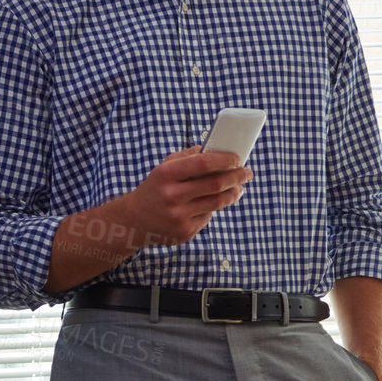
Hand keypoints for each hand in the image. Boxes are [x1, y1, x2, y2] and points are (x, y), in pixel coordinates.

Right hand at [113, 147, 250, 246]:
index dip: (224, 160)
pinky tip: (214, 202)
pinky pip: (208, 217)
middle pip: (215, 184)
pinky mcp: (185, 232)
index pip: (203, 163)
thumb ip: (187, 157)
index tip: (238, 158)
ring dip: (233, 193)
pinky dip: (214, 208)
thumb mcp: (164, 168)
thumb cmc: (155, 189)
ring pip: (217, 203)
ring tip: (239, 188)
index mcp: (166, 174)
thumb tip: (214, 148)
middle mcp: (172, 196)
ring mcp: (179, 216)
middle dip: (237, 177)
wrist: (134, 221)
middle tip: (247, 173)